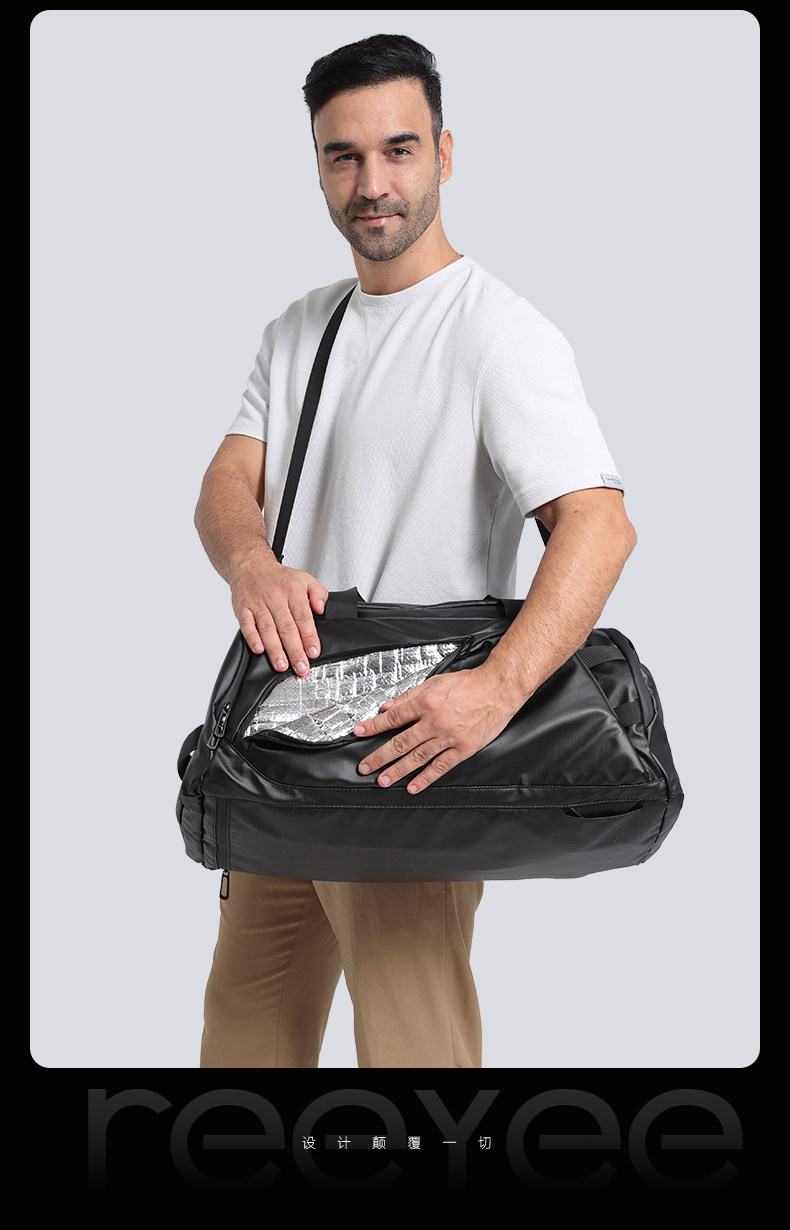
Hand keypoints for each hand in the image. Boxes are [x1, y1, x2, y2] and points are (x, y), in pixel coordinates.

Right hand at [230, 558, 328, 675]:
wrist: (250, 566)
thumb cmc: (278, 577)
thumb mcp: (305, 578)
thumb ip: (319, 593)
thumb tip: (321, 608)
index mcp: (293, 591)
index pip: (303, 617)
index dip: (309, 636)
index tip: (313, 652)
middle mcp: (275, 597)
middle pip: (286, 627)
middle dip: (294, 650)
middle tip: (300, 666)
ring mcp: (258, 603)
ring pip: (267, 629)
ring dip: (275, 649)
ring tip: (281, 665)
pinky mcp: (242, 608)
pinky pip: (247, 625)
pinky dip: (252, 638)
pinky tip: (259, 650)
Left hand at [353, 666, 525, 793]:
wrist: (499, 688)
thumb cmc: (470, 683)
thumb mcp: (436, 681)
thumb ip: (410, 694)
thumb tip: (388, 706)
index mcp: (426, 703)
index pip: (393, 718)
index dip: (373, 726)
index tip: (358, 732)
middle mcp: (434, 722)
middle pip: (401, 742)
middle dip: (380, 756)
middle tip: (365, 766)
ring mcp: (449, 737)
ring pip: (417, 757)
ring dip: (397, 770)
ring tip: (383, 780)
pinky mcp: (463, 749)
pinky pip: (440, 767)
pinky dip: (425, 778)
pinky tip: (413, 786)